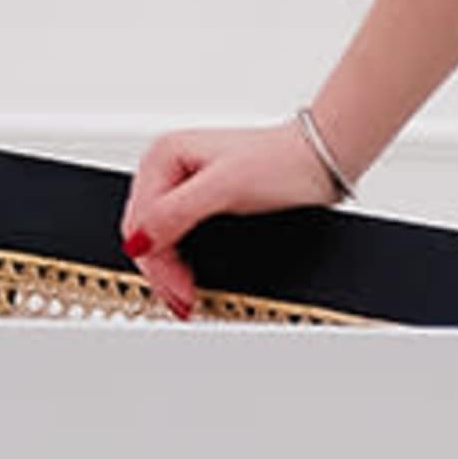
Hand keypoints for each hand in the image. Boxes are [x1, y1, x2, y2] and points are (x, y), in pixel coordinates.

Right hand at [120, 115, 342, 315]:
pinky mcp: (200, 198)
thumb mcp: (226, 187)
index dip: (155, 263)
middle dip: (160, 270)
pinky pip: (176, 234)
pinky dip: (180, 259)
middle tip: (182, 302)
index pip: (139, 222)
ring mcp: (183, 184)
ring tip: (184, 296)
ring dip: (167, 268)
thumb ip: (176, 212)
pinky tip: (189, 275)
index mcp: (163, 156)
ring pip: (157, 236)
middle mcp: (168, 167)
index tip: (177, 292)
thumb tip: (140, 241)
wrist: (318, 160)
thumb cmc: (282, 162)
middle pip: (143, 231)